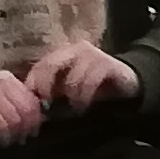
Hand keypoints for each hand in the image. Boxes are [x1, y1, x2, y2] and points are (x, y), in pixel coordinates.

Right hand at [0, 70, 48, 143]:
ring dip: (16, 135)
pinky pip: (3, 124)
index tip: (32, 132)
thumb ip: (12, 102)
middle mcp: (2, 81)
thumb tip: (37, 118)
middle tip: (23, 141)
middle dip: (28, 128)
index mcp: (7, 78)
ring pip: (17, 118)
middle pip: (28, 109)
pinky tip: (1, 143)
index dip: (36, 118)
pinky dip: (4, 137)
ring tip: (11, 143)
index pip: (33, 99)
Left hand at [23, 39, 137, 112]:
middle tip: (47, 104)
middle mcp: (75, 50)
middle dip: (45, 86)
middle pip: (51, 64)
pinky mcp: (108, 64)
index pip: (41, 65)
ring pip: (72, 76)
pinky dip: (84, 96)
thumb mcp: (70, 88)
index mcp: (63, 54)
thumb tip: (32, 106)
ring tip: (72, 109)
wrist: (128, 81)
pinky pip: (90, 81)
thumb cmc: (95, 86)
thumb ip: (53, 91)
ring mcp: (93, 55)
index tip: (30, 102)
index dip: (32, 83)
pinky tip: (83, 106)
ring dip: (70, 96)